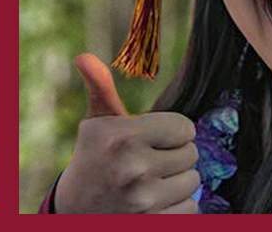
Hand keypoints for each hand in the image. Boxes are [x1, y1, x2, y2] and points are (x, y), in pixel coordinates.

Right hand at [52, 55, 200, 213]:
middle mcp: (132, 167)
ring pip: (194, 181)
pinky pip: (192, 207)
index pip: (184, 127)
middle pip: (192, 153)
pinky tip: (157, 201)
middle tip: (152, 160)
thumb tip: (84, 57)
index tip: (157, 138)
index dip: (174, 131)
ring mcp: (142, 200)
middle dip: (176, 155)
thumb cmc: (94, 158)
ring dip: (179, 180)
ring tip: (154, 181)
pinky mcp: (153, 223)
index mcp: (121, 136)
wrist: (76, 210)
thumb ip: (101, 90)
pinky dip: (179, 205)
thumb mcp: (96, 124)